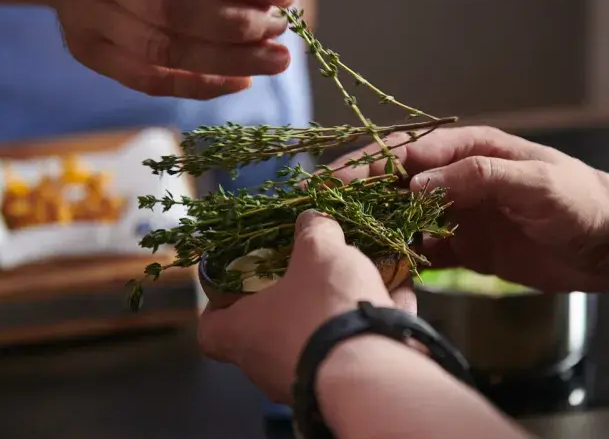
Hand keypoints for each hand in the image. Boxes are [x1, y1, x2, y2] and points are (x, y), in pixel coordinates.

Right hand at [52, 0, 293, 98]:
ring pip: (163, 50)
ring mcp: (83, 10)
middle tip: (278, 32)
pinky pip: (149, 80)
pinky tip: (242, 79)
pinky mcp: (86, 48)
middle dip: (237, 26)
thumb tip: (273, 0)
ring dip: (229, 62)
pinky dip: (202, 85)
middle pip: (173, 8)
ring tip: (274, 60)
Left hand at [198, 210, 416, 402]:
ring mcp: (303, 380)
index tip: (239, 283)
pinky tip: (398, 298)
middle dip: (296, 297)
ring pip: (318, 336)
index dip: (221, 304)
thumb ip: (314, 231)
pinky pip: (354, 350)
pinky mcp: (343, 388)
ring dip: (340, 309)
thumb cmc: (324, 310)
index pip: (210, 329)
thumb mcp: (319, 251)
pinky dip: (372, 325)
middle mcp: (266, 365)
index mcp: (243, 334)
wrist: (372, 373)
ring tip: (368, 276)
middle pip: (271, 328)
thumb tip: (313, 219)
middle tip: (315, 271)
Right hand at [331, 126, 608, 292]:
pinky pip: (424, 249)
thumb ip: (478, 178)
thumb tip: (416, 185)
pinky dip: (401, 257)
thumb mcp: (536, 183)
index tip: (340, 183)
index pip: (409, 152)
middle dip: (361, 193)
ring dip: (375, 226)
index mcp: (473, 150)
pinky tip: (380, 267)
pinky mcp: (468, 248)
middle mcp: (460, 179)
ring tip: (341, 242)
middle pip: (397, 182)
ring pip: (404, 216)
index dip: (371, 165)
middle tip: (324, 210)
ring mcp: (461, 214)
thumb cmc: (583, 202)